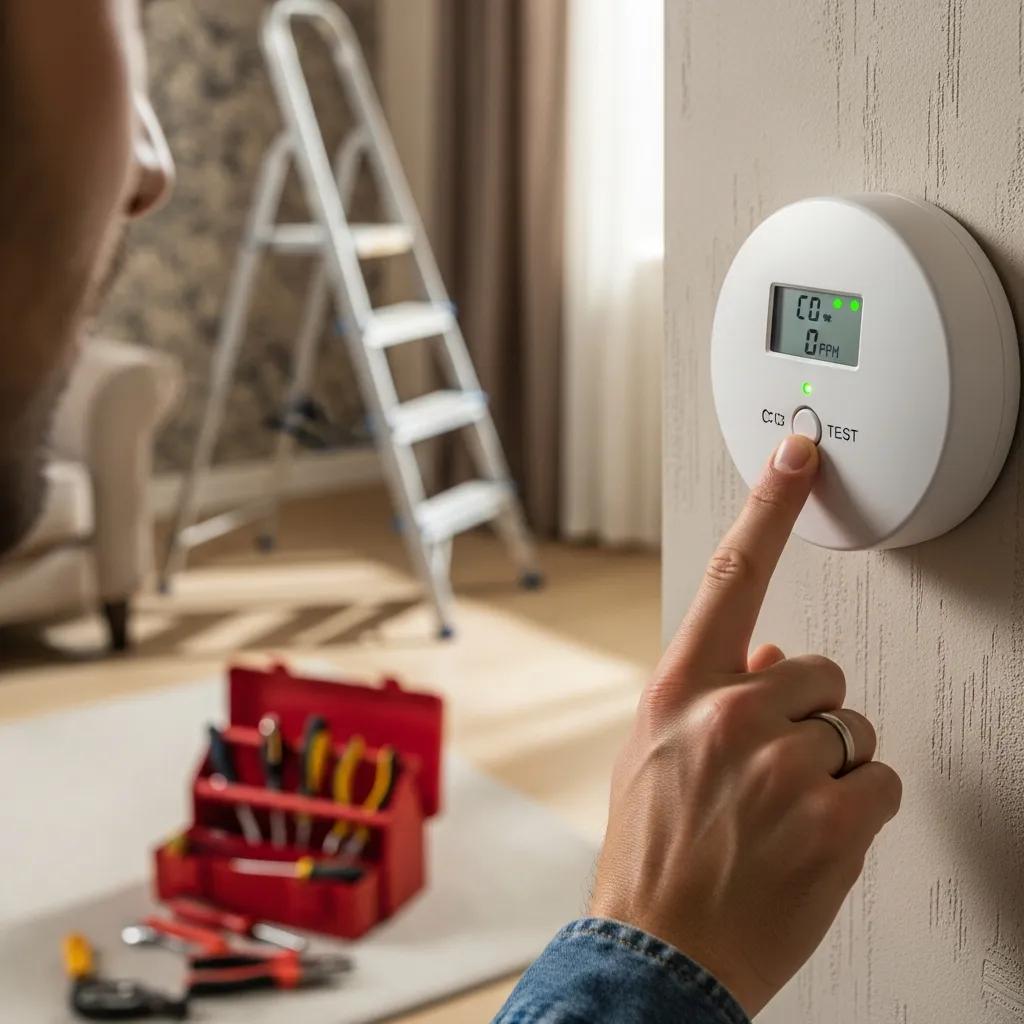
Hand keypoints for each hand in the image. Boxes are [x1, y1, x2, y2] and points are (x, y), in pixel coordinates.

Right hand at [590, 434, 901, 1016]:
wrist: (658, 953)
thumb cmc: (651, 853)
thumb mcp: (651, 754)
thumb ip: (707, 695)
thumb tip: (771, 658)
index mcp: (679, 690)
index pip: (732, 576)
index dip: (768, 506)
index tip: (798, 453)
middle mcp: (729, 713)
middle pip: (820, 669)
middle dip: (810, 711)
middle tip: (775, 766)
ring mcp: (781, 765)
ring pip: (853, 727)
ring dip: (831, 764)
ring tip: (783, 812)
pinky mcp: (831, 819)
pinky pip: (878, 781)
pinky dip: (857, 808)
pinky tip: (811, 839)